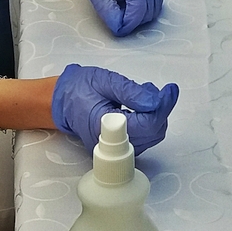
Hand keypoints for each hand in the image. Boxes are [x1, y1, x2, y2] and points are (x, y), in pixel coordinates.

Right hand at [51, 64, 177, 154]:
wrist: (61, 102)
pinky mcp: (120, 147)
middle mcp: (110, 145)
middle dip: (160, 110)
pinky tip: (141, 104)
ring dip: (155, 114)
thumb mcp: (104, 81)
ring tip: (144, 93)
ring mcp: (115, 149)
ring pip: (151, 136)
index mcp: (103, 127)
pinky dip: (149, 119)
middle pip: (152, 133)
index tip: (170, 90)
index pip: (146, 125)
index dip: (162, 107)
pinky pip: (144, 136)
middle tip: (156, 90)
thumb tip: (155, 101)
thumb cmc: (78, 88)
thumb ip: (130, 91)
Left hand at [82, 0, 164, 35]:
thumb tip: (120, 28)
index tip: (118, 28)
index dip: (128, 23)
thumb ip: (110, 13)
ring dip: (140, 14)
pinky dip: (145, 8)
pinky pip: (156, 2)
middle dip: (133, 19)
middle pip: (148, 11)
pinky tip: (133, 2)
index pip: (139, 9)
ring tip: (124, 6)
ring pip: (154, 9)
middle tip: (118, 15)